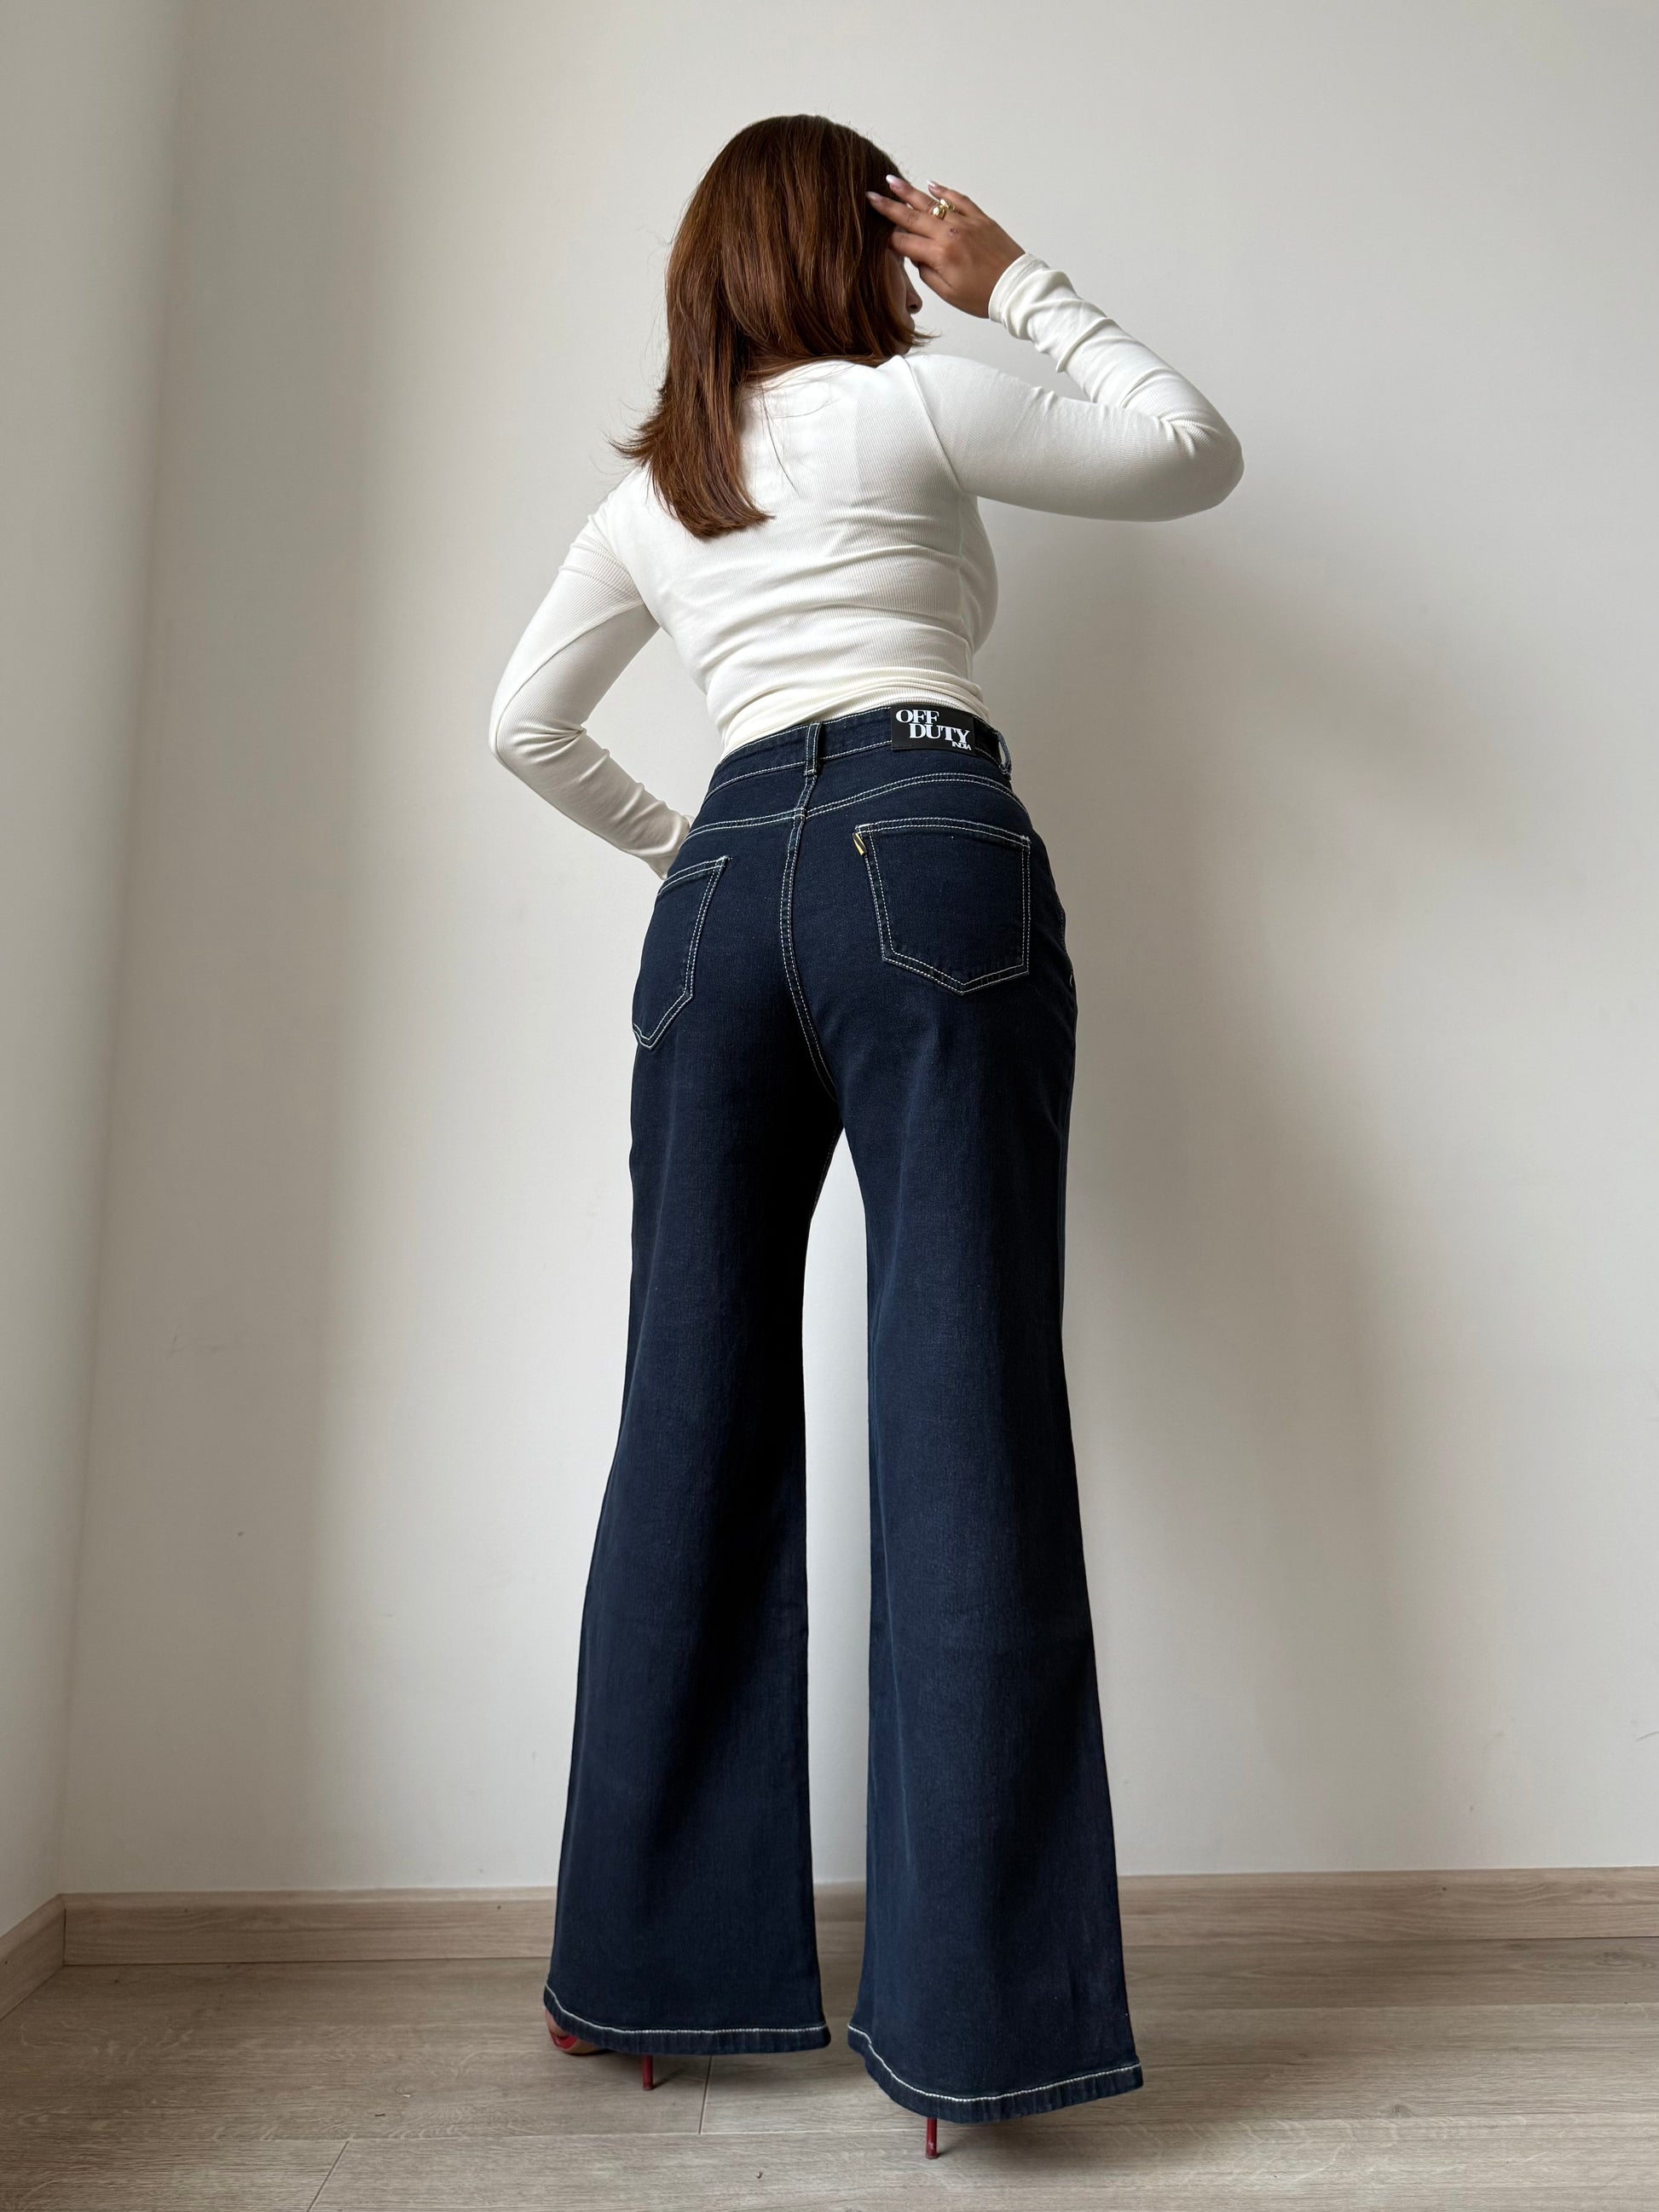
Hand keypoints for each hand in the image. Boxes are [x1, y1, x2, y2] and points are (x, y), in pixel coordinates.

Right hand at [865, 175, 1022, 319]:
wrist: (1016, 287)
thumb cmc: (983, 297)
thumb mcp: (949, 294)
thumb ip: (927, 274)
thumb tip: (915, 257)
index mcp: (940, 255)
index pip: (905, 243)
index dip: (888, 239)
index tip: (874, 231)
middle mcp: (950, 233)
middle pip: (912, 217)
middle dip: (889, 207)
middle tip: (871, 195)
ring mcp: (966, 222)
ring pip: (932, 203)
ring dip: (909, 192)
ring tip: (892, 181)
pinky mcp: (980, 218)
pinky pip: (958, 199)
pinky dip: (944, 191)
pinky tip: (931, 185)